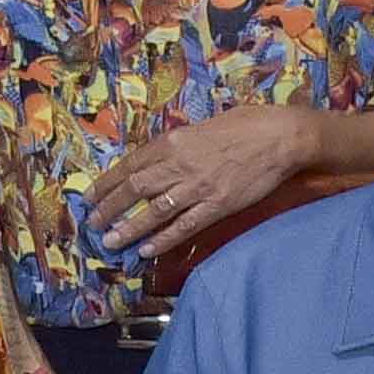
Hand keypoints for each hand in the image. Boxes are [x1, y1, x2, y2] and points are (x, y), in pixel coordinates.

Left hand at [80, 99, 320, 273]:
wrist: (281, 136)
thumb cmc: (248, 124)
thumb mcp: (205, 126)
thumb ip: (181, 144)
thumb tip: (162, 157)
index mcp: (175, 141)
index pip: (131, 164)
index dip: (108, 183)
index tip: (91, 196)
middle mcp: (180, 164)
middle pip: (135, 189)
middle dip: (110, 208)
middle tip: (92, 223)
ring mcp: (198, 188)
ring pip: (155, 211)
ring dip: (130, 228)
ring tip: (110, 242)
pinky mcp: (218, 206)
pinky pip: (184, 226)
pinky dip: (163, 240)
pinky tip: (147, 250)